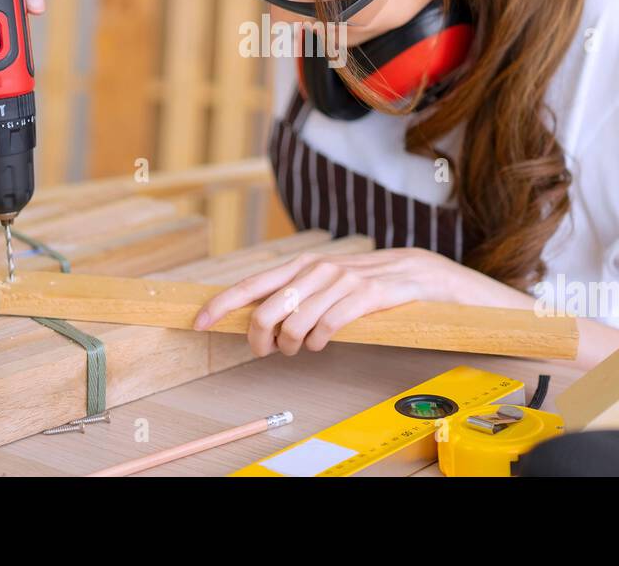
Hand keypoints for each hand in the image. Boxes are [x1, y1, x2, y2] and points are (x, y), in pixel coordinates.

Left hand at [192, 248, 472, 356]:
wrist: (419, 273)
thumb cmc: (365, 283)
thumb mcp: (325, 283)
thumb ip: (293, 295)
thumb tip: (255, 317)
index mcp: (302, 266)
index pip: (252, 284)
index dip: (222, 304)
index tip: (199, 321)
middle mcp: (317, 269)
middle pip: (267, 309)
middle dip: (258, 338)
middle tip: (265, 351)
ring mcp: (343, 280)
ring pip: (296, 322)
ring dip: (291, 344)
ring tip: (298, 348)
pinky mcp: (368, 295)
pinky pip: (330, 325)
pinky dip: (320, 341)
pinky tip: (322, 344)